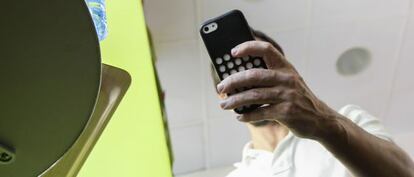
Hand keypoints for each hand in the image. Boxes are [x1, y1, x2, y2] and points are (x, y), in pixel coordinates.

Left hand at [217, 41, 340, 139]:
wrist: (320, 119)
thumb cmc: (297, 98)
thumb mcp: (289, 81)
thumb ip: (270, 76)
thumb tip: (237, 78)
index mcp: (286, 68)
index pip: (267, 49)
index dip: (249, 47)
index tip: (233, 52)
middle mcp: (287, 79)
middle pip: (254, 75)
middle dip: (233, 81)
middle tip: (220, 87)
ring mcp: (287, 96)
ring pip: (254, 95)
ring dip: (235, 101)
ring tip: (224, 104)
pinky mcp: (287, 112)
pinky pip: (260, 112)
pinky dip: (247, 115)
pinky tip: (239, 116)